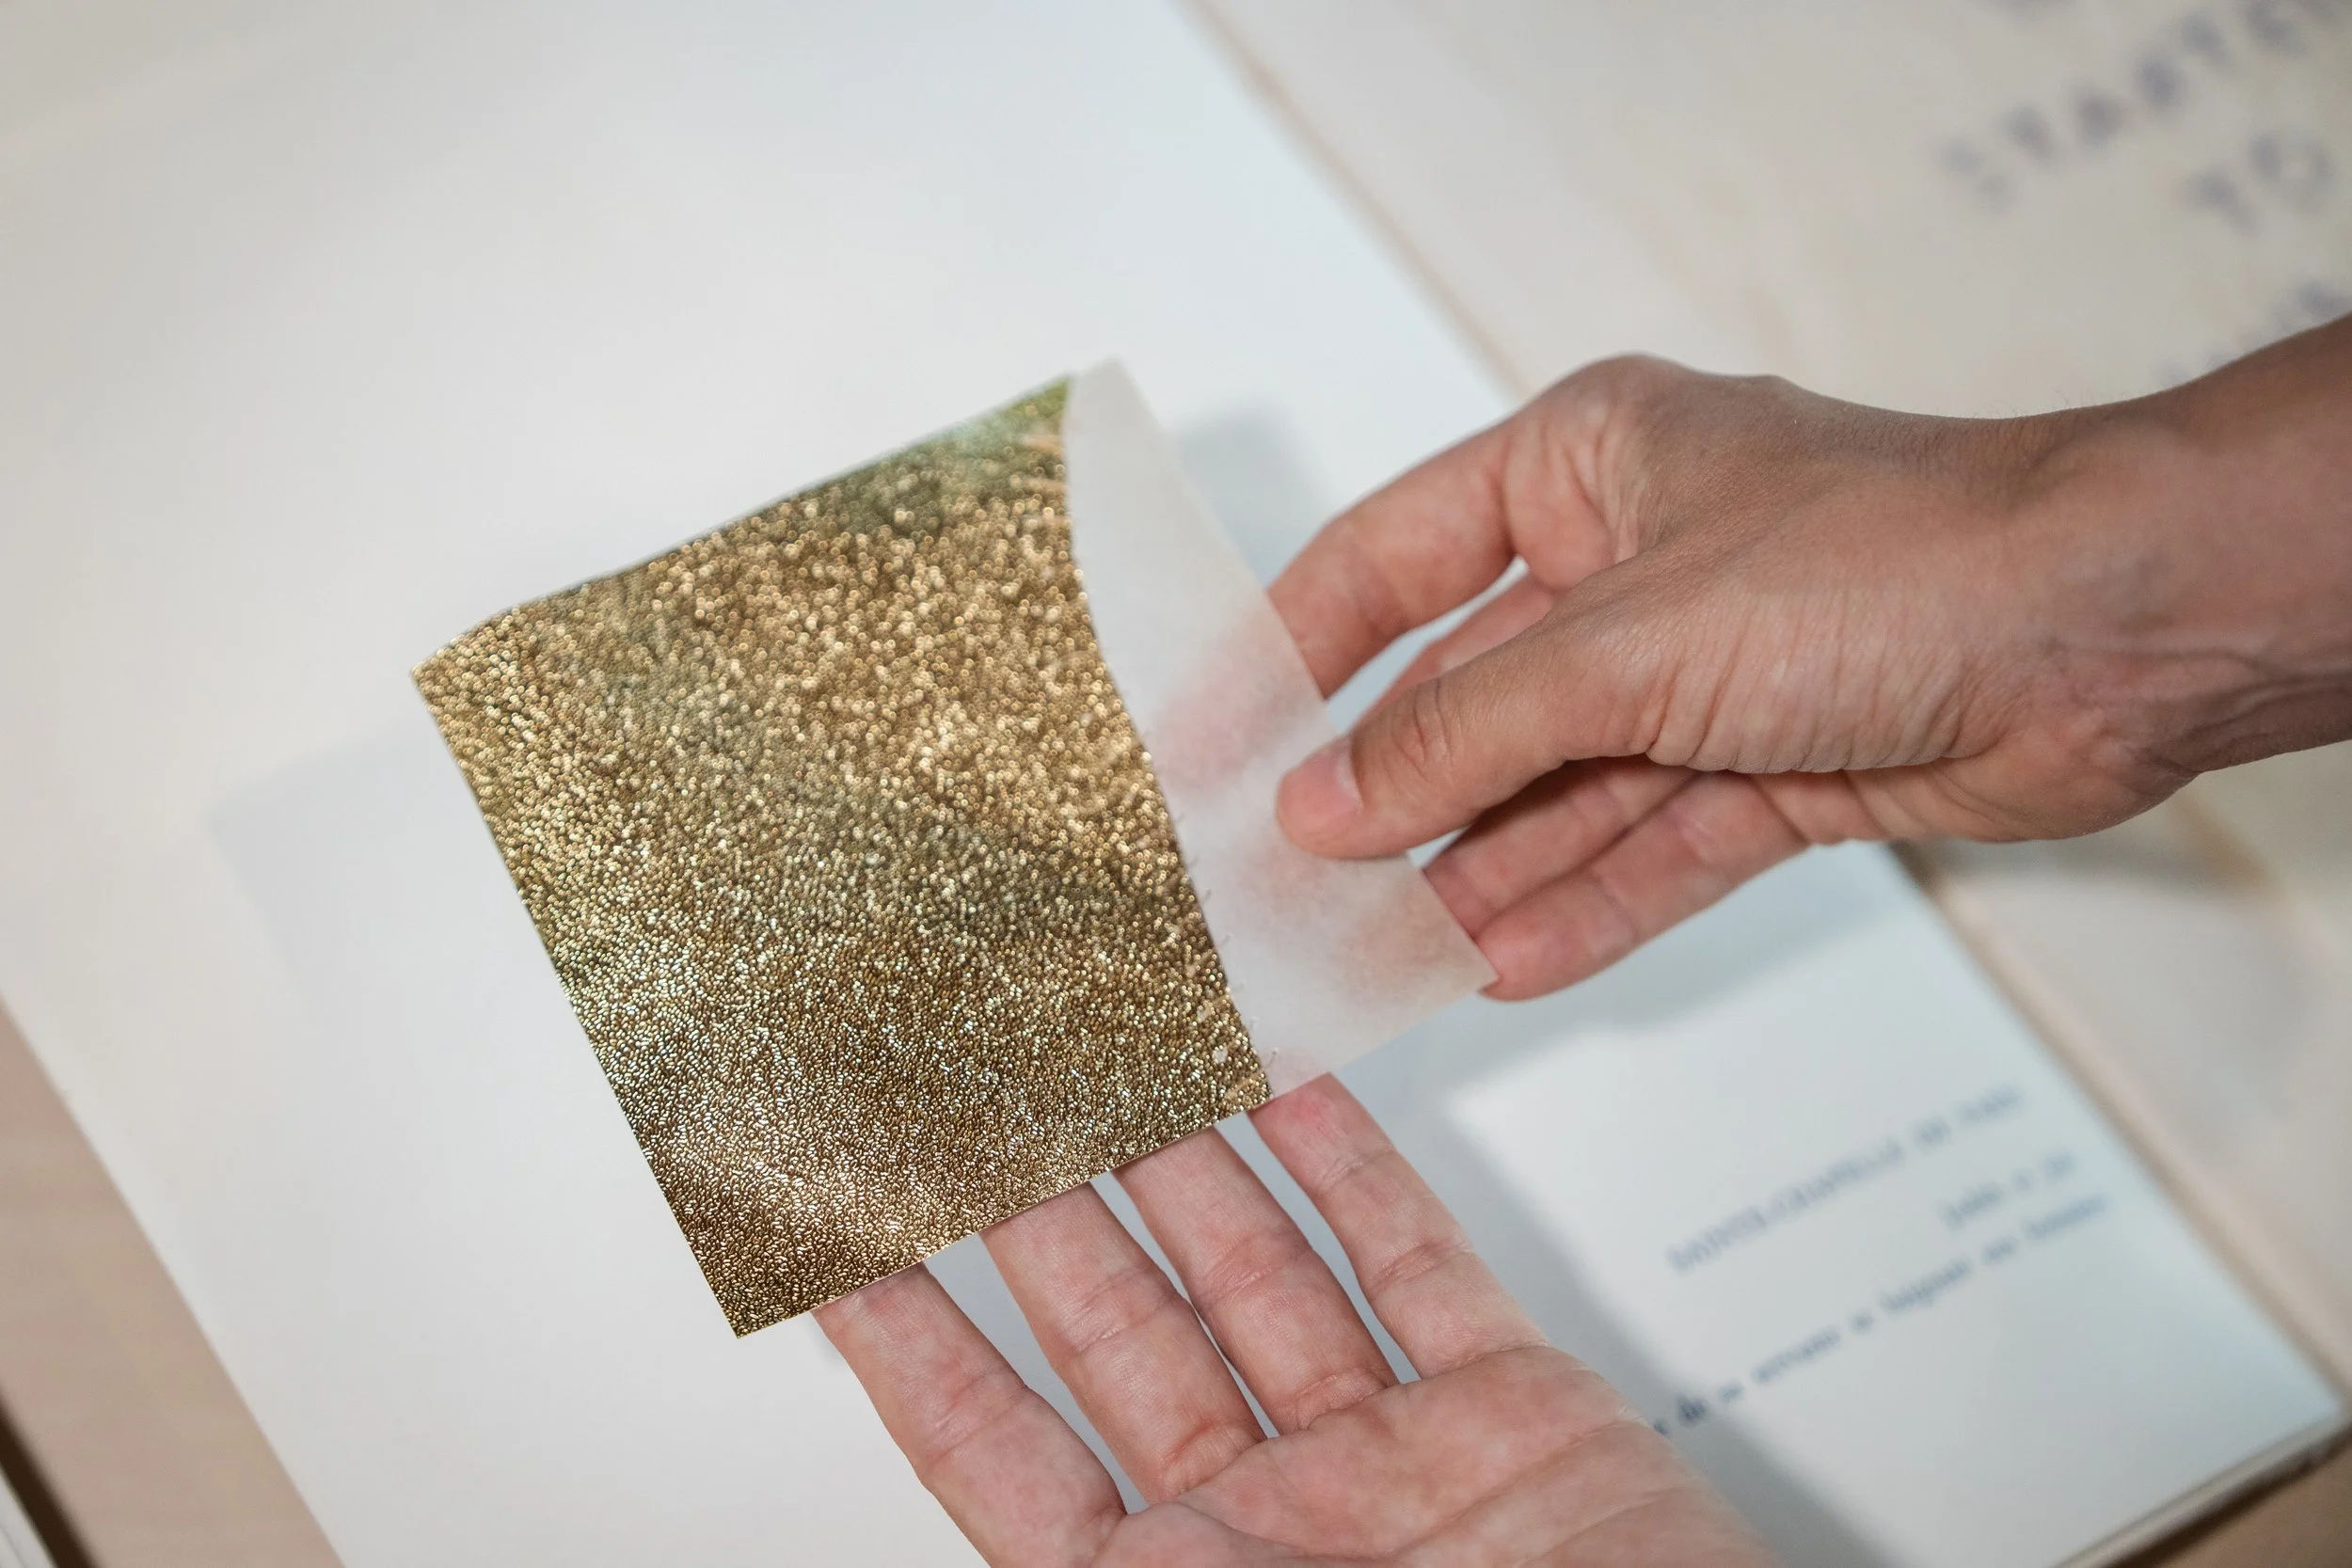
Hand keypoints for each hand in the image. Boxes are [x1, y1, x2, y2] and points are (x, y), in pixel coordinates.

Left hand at [818, 1076, 1771, 1566]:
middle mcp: (1269, 1528)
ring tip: (1102, 1036)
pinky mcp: (1515, 1415)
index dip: (908, 1336)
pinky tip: (1291, 1092)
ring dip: (1179, 1149)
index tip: (835, 1226)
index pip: (994, 1448)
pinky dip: (1355, 1170)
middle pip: (1117, 1328)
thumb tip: (1019, 1540)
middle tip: (968, 1073)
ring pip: (1255, 1269)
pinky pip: (1414, 1263)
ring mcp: (1391, 1464)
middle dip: (1038, 1192)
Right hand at [1273, 320, 2351, 999]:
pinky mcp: (1775, 765)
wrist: (2111, 633)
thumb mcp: (1624, 645)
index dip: (1285, 655)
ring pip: (1557, 787)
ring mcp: (1705, 672)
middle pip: (1469, 695)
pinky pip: (1649, 844)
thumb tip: (1320, 808)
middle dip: (1388, 793)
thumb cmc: (1880, 563)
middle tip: (1282, 885)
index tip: (1199, 745)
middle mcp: (1633, 562)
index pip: (1386, 562)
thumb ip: (1462, 735)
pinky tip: (1502, 964)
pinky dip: (1584, 902)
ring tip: (1376, 955)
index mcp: (1580, 463)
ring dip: (1477, 871)